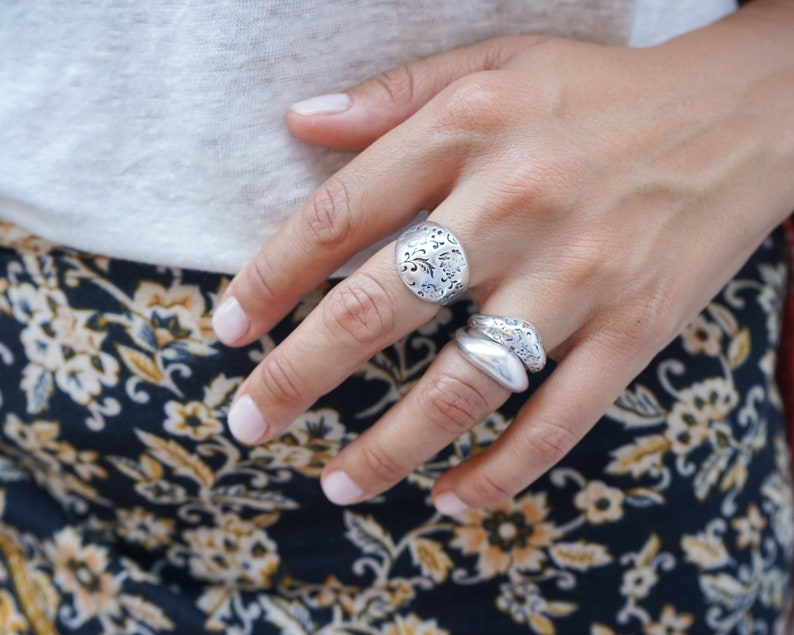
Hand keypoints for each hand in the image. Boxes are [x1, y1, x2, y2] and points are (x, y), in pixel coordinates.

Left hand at [213, 5, 793, 512]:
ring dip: (387, 448)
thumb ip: (393, 93)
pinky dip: (499, 473)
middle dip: (296, 378)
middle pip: (375, 311)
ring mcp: (579, 277)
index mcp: (469, 131)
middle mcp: (516, 206)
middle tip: (248, 423)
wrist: (742, 117)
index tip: (227, 330)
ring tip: (337, 484)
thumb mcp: (496, 59)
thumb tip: (298, 121)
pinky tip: (450, 500)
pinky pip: (557, 422)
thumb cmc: (602, 91)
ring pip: (461, 386)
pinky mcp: (635, 331)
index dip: (268, 282)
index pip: (336, 218)